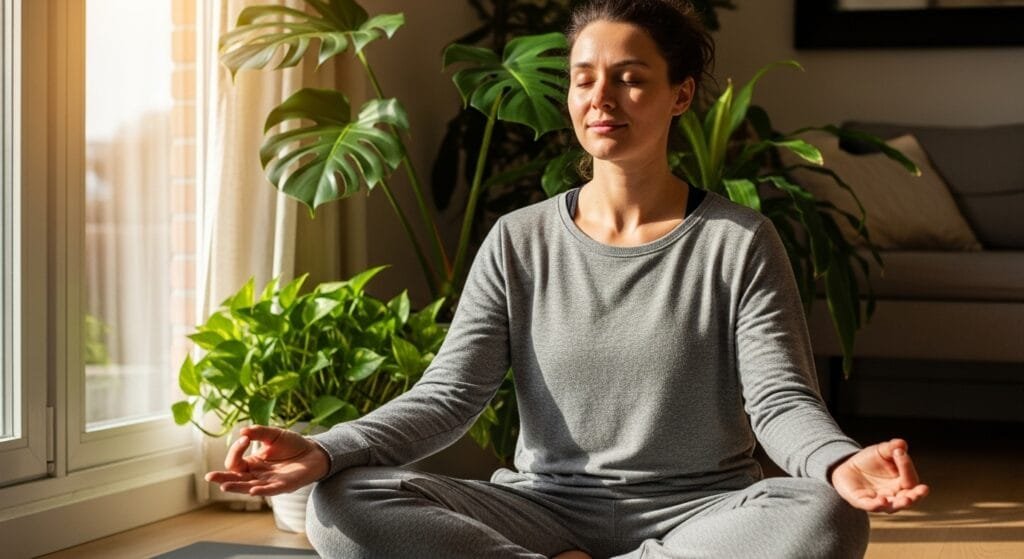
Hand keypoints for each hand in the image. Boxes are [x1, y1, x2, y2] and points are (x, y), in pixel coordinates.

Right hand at [204, 425, 329, 496]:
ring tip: (224, 486)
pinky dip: (261, 490)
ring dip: (237, 487)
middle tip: (209, 477)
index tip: (245, 438)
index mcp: (252, 463)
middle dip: (223, 478)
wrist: (315, 451)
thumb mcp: (274, 435)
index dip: (236, 450)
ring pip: (249, 487)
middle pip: (236, 479)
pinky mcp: (284, 485)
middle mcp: (258, 475)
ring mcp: (270, 482)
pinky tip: (252, 490)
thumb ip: (259, 433)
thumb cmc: (293, 444)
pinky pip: (271, 490)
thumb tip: (242, 431)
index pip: (236, 461)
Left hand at [830, 438, 928, 512]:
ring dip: (900, 503)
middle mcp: (895, 495)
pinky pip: (872, 506)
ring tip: (907, 500)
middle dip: (916, 495)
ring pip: (893, 506)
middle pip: (909, 498)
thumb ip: (891, 448)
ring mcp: (880, 501)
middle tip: (923, 490)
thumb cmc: (870, 461)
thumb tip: (901, 443)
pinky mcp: (863, 503)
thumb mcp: (881, 451)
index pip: (910, 479)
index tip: (899, 452)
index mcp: (902, 483)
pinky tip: (883, 500)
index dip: (907, 466)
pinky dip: (878, 504)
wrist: (847, 468)